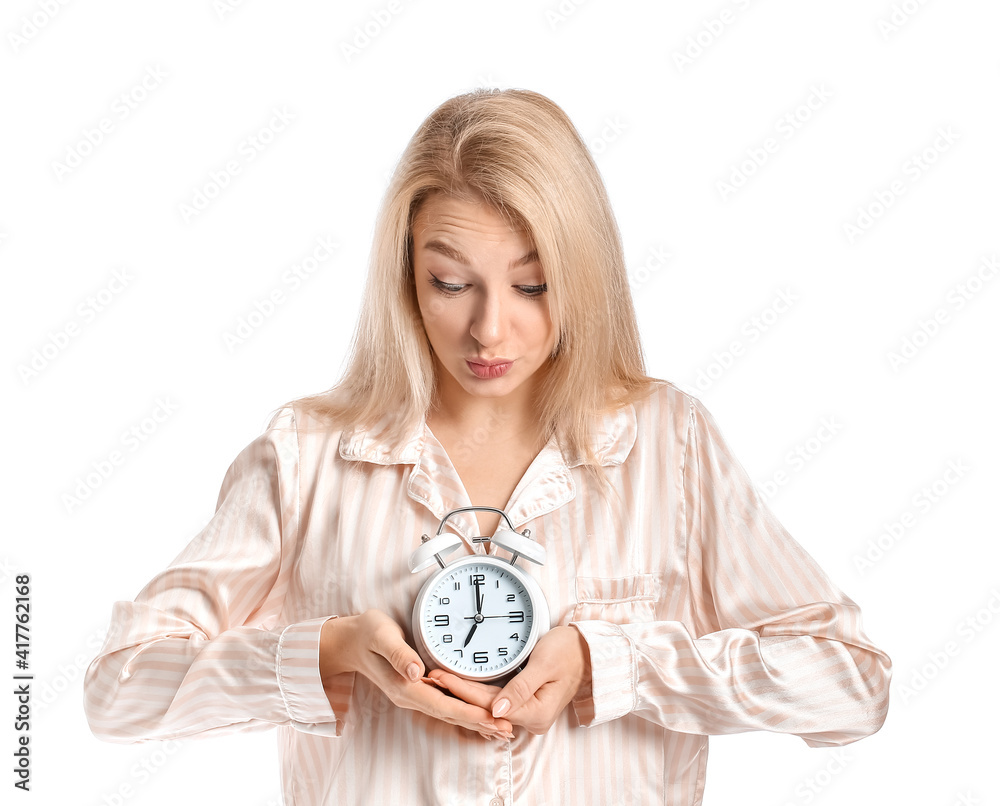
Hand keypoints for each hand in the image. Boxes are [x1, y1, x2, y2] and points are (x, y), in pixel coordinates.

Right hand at [319, 609, 512, 738]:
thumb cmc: (366, 634)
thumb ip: (399, 654)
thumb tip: (416, 672)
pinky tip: (476, 715)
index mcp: (404, 686)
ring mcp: (412, 694)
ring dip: (474, 720)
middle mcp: (409, 695)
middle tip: (507, 729)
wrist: (349, 641)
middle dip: (479, 723)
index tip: (492, 719)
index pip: (443, 704)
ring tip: (499, 728)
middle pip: (450, 714)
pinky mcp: (415, 688)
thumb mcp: (380, 636)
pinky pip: (444, 704)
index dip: (469, 713)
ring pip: (449, 712)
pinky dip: (463, 712)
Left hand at [428, 625, 590, 735]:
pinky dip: (479, 692)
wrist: (588, 651)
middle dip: (459, 691)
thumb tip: (497, 709)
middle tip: (433, 676)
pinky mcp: (526, 704)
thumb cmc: (569, 652)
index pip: (491, 705)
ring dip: (466, 692)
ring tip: (440, 679)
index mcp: (536, 713)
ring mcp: (529, 713)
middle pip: (487, 707)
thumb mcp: (544, 664)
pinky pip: (498, 700)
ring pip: (490, 704)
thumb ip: (520, 688)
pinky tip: (461, 684)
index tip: (442, 677)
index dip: (464, 690)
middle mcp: (532, 718)